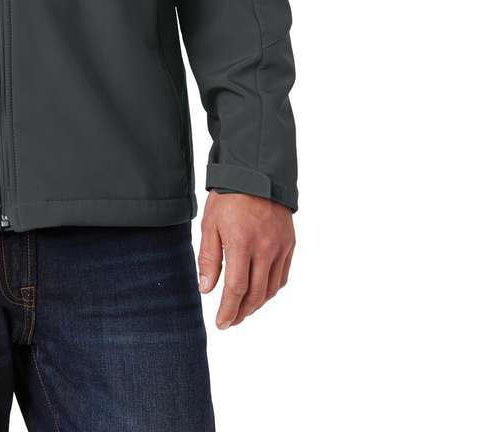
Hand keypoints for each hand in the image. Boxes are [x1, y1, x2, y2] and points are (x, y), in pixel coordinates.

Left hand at [197, 192, 294, 328]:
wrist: (256, 172)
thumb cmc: (228, 197)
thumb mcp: (210, 223)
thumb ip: (209, 258)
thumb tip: (207, 289)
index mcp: (241, 243)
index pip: (237, 288)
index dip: (228, 310)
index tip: (221, 323)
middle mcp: (265, 248)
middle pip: (256, 294)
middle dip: (242, 312)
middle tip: (230, 321)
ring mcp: (280, 247)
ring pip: (271, 288)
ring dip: (257, 304)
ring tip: (243, 310)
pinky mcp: (289, 244)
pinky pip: (282, 276)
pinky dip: (271, 290)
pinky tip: (260, 292)